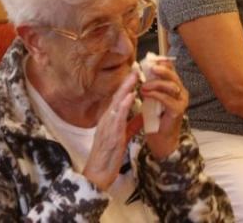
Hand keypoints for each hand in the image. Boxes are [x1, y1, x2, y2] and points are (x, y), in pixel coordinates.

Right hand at [82, 71, 137, 190]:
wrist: (99, 173)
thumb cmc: (109, 156)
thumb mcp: (123, 137)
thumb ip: (132, 125)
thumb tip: (143, 115)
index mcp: (109, 120)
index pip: (118, 99)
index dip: (126, 86)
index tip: (134, 74)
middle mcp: (107, 119)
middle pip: (116, 97)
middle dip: (126, 82)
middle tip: (135, 68)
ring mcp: (108, 126)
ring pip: (116, 103)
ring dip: (125, 89)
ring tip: (134, 76)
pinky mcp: (111, 134)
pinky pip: (117, 117)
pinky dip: (123, 105)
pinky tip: (129, 96)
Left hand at [140, 61, 188, 159]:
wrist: (160, 140)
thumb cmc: (155, 119)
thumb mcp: (152, 98)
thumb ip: (150, 85)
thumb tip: (140, 69)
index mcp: (175, 87)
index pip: (171, 69)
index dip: (162, 63)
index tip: (150, 59)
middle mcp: (181, 92)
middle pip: (173, 75)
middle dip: (161, 70)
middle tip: (150, 68)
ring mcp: (181, 102)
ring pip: (171, 86)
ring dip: (156, 83)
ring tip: (143, 86)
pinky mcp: (178, 111)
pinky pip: (167, 99)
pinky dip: (156, 95)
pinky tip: (146, 94)